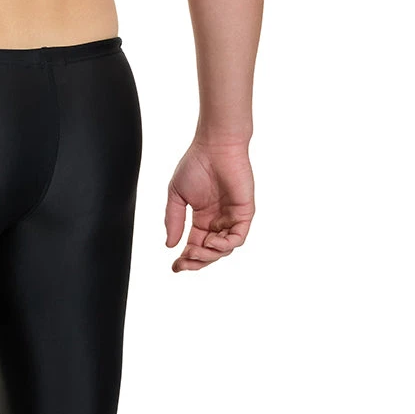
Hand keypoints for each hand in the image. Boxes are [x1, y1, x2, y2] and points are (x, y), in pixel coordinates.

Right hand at [165, 141, 254, 272]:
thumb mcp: (176, 195)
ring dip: (208, 255)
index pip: (195, 245)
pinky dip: (225, 245)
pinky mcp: (244, 212)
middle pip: (209, 252)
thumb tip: (170, 245)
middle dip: (196, 262)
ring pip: (223, 250)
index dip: (185, 259)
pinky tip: (211, 242)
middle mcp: (218, 221)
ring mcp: (231, 218)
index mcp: (202, 217)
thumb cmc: (195, 164)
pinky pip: (238, 237)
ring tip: (194, 251)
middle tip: (183, 264)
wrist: (213, 146)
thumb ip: (174, 220)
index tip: (174, 267)